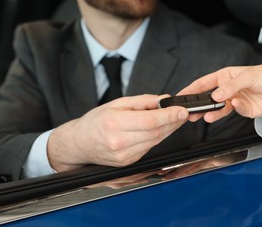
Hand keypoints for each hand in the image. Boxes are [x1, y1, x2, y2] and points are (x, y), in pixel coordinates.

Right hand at [47, 94, 188, 171]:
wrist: (79, 144)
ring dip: (168, 130)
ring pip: (155, 142)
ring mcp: (124, 156)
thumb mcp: (117, 103)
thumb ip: (143, 102)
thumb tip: (164, 100)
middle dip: (173, 122)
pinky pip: (149, 148)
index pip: (150, 121)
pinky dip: (157, 138)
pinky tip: (159, 129)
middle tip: (182, 113)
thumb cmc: (95, 121)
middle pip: (156, 133)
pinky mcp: (129, 162)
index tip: (182, 110)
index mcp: (114, 124)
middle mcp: (119, 143)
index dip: (169, 116)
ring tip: (173, 119)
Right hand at [179, 65, 261, 122]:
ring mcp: (235, 100)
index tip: (181, 95)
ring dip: (213, 113)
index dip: (192, 89)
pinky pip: (234, 112)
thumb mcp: (248, 76)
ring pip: (219, 108)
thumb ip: (231, 86)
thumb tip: (216, 95)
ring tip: (207, 117)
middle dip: (199, 105)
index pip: (204, 83)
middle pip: (209, 98)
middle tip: (190, 113)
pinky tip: (236, 106)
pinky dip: (234, 110)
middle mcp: (228, 88)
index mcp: (226, 76)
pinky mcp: (244, 110)